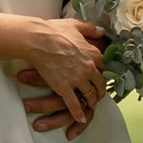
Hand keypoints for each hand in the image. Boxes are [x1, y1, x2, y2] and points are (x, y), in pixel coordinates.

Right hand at [0, 14, 104, 132]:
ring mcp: (77, 79)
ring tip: (91, 105)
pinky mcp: (65, 88)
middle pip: (100, 84)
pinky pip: (74, 104)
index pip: (104, 68)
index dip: (102, 75)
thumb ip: (90, 29)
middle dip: (100, 91)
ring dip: (91, 101)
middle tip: (98, 95)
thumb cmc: (55, 30)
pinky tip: (80, 117)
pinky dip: (78, 113)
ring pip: (89, 95)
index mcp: (93, 54)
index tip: (100, 79)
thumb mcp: (76, 25)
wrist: (38, 40)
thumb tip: (101, 32)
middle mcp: (89, 68)